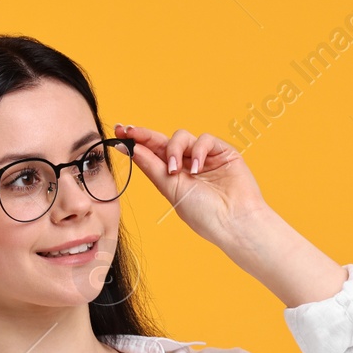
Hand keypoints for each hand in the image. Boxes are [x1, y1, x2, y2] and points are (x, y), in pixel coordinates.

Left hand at [114, 123, 271, 250]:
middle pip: (163, 142)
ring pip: (182, 137)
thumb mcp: (171, 190)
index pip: (152, 154)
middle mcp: (188, 165)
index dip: (136, 142)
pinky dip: (198, 150)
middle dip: (145, 135)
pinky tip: (198, 168)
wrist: (234, 221)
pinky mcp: (223, 152)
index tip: (118, 133)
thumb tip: (132, 148)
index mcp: (175, 177)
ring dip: (175, 149)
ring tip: (176, 170)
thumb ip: (153, 167)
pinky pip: (204, 139)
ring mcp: (206, 158)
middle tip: (128, 130)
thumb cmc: (204, 214)